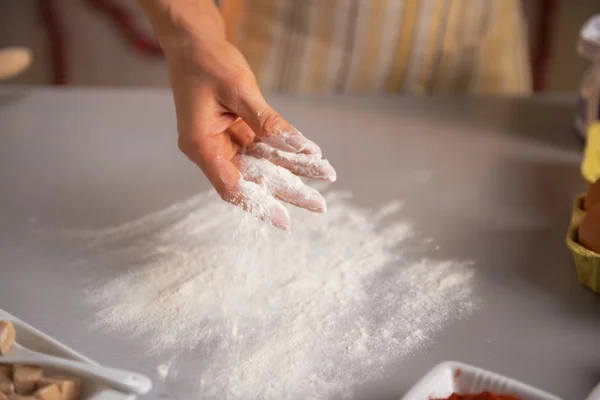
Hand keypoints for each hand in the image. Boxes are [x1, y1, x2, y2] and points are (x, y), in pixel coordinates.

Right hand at [139, 0, 335, 229]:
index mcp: (201, 145)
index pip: (231, 186)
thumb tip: (295, 146)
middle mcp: (212, 148)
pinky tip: (310, 157)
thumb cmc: (207, 61)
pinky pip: (264, 147)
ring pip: (262, 164)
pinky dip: (286, 151)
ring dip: (292, 172)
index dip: (258, 204)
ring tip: (324, 178)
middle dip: (286, 192)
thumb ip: (266, 120)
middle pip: (252, 179)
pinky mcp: (236, 131)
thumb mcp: (238, 89)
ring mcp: (224, 141)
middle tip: (318, 205)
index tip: (284, 220)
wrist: (194, 41)